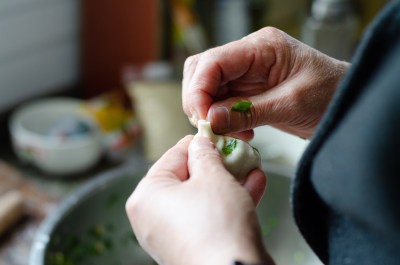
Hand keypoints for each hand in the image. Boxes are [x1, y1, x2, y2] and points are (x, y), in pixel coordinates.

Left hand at [126, 136, 274, 264]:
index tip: (215, 135)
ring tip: (251, 164)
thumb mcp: (213, 177)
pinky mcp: (193, 247)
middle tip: (236, 151)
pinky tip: (254, 183)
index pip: (172, 156)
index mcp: (147, 196)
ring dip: (229, 181)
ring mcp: (173, 235)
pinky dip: (229, 201)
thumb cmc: (216, 225)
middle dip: (218, 164)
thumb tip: (200, 144)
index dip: (197, 143)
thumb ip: (205, 155)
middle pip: (188, 178)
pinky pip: (209, 216)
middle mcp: (154, 217)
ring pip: (202, 198)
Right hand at [182, 27, 349, 138]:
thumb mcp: (291, 104)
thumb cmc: (330, 94)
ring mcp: (246, 73)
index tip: (203, 118)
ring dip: (208, 113)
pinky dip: (220, 120)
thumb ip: (248, 112)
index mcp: (262, 47)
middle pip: (201, 72)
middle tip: (209, 127)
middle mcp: (248, 56)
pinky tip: (237, 132)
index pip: (212, 61)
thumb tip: (211, 120)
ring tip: (226, 133)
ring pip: (206, 88)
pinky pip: (220, 103)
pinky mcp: (246, 90)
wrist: (346, 102)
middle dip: (199, 101)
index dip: (199, 90)